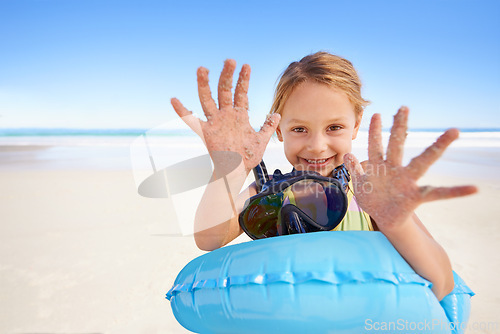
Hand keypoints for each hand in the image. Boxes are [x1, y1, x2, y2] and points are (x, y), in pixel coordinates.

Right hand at [171, 59, 280, 174]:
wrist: (237, 171)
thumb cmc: (248, 156)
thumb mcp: (261, 139)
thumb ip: (268, 126)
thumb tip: (277, 114)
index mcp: (239, 115)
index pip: (241, 93)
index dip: (243, 80)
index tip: (246, 66)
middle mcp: (226, 115)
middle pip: (225, 90)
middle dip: (227, 75)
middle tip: (229, 60)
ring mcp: (215, 122)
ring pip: (208, 99)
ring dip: (205, 84)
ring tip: (203, 69)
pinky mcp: (206, 132)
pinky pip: (191, 121)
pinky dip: (182, 111)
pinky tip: (174, 100)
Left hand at [344, 106, 477, 230]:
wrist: (385, 219)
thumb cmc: (375, 199)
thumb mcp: (362, 185)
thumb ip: (356, 169)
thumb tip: (347, 155)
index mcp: (382, 167)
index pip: (378, 145)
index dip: (377, 131)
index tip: (377, 113)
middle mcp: (396, 169)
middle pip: (398, 145)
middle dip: (400, 127)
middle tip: (403, 107)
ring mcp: (408, 182)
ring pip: (423, 162)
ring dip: (438, 146)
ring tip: (454, 131)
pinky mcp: (417, 197)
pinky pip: (439, 194)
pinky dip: (457, 191)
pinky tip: (474, 188)